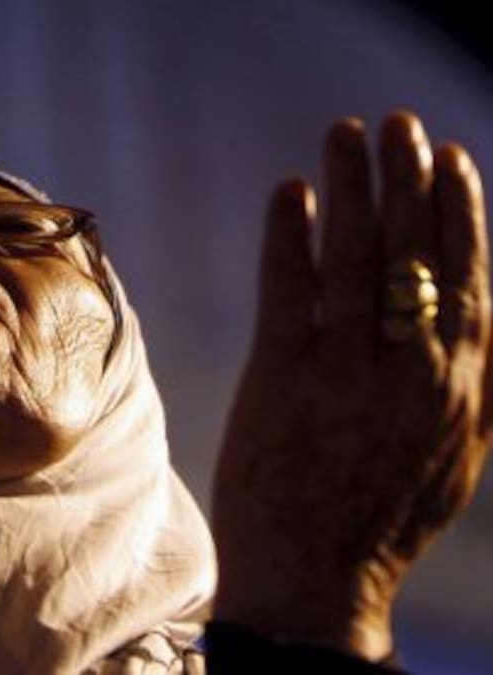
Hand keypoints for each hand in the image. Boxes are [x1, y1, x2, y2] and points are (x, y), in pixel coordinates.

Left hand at [212, 111, 489, 659]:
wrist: (317, 581)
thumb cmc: (379, 518)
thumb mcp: (452, 452)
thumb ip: (466, 382)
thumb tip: (475, 313)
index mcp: (460, 386)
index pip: (467, 275)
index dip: (458, 210)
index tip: (451, 156)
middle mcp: (411, 368)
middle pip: (413, 250)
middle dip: (406, 177)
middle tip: (394, 123)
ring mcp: (346, 369)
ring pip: (354, 255)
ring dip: (351, 186)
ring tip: (343, 135)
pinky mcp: (282, 377)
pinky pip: (289, 287)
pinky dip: (289, 235)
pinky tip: (289, 194)